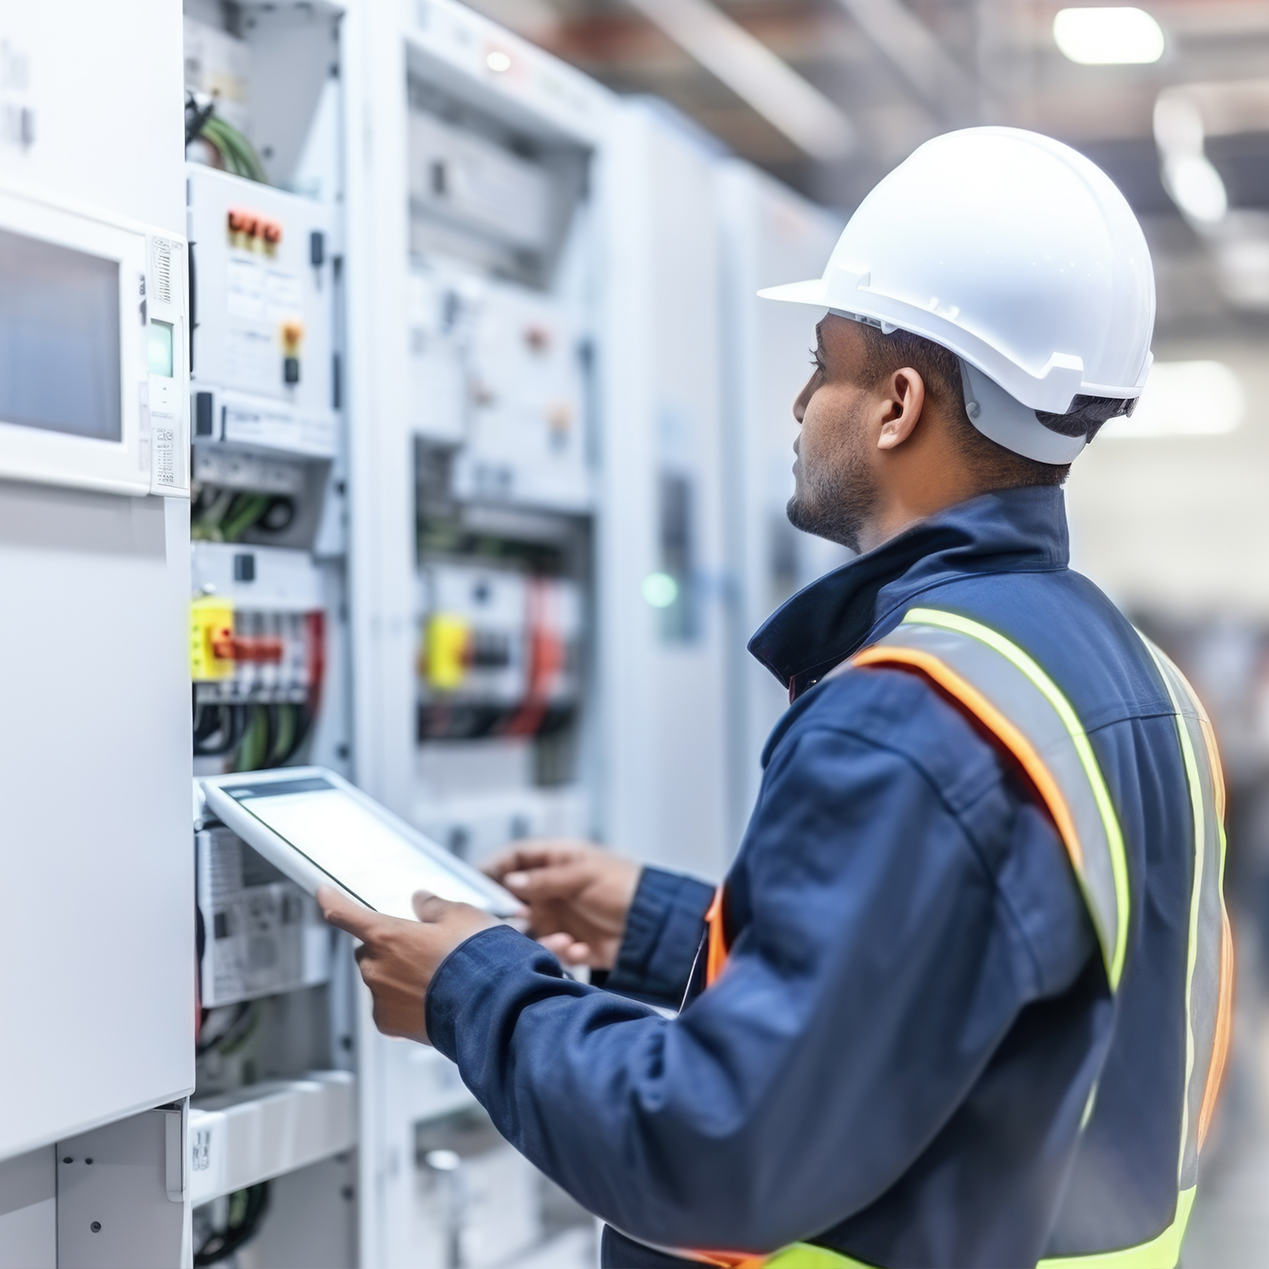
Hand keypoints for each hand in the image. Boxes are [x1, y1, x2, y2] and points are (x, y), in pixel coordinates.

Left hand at [316, 886, 497, 1043]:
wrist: (490, 1004)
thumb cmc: (475, 957)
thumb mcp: (461, 916)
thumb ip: (434, 907)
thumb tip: (420, 901)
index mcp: (386, 935)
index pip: (347, 914)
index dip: (332, 901)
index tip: (323, 893)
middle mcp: (375, 967)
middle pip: (370, 950)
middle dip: (389, 948)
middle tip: (422, 950)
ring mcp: (380, 998)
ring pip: (380, 979)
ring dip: (398, 976)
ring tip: (435, 979)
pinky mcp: (389, 1024)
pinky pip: (388, 1007)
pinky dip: (403, 1003)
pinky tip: (431, 1000)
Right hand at [484, 839, 639, 970]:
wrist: (658, 927)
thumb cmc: (627, 887)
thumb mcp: (585, 875)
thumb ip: (546, 880)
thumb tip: (509, 880)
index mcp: (557, 861)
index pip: (515, 858)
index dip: (495, 867)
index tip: (477, 882)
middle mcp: (552, 889)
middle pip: (513, 897)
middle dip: (510, 910)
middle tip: (514, 920)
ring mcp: (559, 916)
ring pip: (528, 929)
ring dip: (539, 936)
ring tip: (562, 940)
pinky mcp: (569, 943)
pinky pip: (549, 950)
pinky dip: (560, 951)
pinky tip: (579, 949)